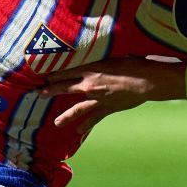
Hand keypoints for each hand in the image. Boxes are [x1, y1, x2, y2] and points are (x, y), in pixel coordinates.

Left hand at [43, 56, 182, 131]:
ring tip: (56, 123)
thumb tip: (95, 55)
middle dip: (51, 90)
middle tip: (40, 94)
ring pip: (77, 108)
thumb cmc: (133, 63)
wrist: (146, 80)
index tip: (45, 76)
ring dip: (65, 116)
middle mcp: (90, 83)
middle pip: (65, 87)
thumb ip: (101, 59)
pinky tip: (78, 131)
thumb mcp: (113, 56)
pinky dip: (85, 125)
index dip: (55, 74)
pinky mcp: (107, 108)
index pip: (67, 71)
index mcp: (91, 68)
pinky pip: (93, 118)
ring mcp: (97, 98)